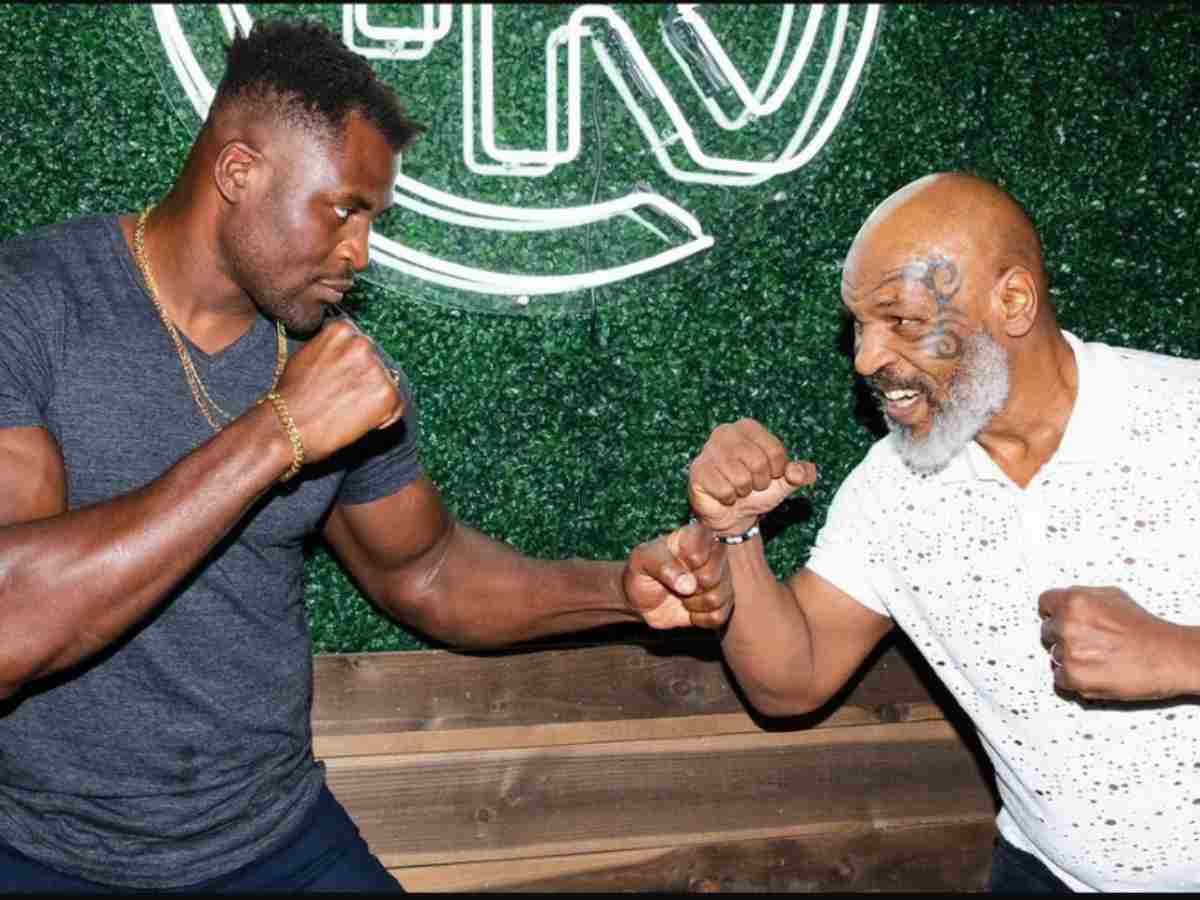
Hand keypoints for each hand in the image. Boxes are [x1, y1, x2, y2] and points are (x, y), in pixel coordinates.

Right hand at [270, 319, 404, 463]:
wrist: (285, 426)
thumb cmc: (291, 396)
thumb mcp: (308, 356)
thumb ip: (333, 350)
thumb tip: (349, 355)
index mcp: (343, 329)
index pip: (361, 346)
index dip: (351, 369)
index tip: (336, 383)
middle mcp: (363, 343)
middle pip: (377, 364)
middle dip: (364, 383)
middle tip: (340, 401)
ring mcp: (376, 367)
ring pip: (388, 385)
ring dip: (374, 401)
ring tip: (345, 412)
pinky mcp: (387, 393)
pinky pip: (396, 407)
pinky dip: (383, 419)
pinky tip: (357, 423)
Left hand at [623, 519, 731, 629]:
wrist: (642, 599)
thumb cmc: (642, 572)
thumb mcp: (641, 561)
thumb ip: (662, 566)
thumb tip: (689, 585)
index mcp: (695, 535)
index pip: (701, 549)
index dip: (686, 562)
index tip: (673, 561)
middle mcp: (714, 553)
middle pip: (712, 576)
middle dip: (687, 586)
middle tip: (676, 583)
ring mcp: (722, 578)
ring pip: (717, 598)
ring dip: (693, 603)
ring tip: (682, 595)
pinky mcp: (724, 601)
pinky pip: (718, 616)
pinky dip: (698, 617)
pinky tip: (690, 608)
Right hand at [688, 418, 817, 534]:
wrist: (732, 514)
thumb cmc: (757, 490)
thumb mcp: (784, 481)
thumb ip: (800, 473)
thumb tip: (799, 473)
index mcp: (748, 427)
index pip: (775, 450)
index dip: (777, 471)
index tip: (769, 476)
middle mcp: (725, 432)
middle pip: (758, 462)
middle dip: (760, 482)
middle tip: (752, 485)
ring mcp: (708, 451)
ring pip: (740, 478)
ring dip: (744, 491)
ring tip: (738, 489)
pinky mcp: (698, 471)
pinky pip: (724, 489)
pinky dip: (729, 498)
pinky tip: (724, 495)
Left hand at [1039, 585, 1188, 700]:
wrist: (1169, 657)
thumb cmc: (1147, 630)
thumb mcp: (1113, 597)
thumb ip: (1083, 599)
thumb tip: (1066, 604)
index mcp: (1075, 601)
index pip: (1044, 603)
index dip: (1053, 612)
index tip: (1056, 618)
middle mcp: (1068, 625)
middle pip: (1047, 631)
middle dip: (1063, 636)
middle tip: (1087, 641)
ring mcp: (1069, 652)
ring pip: (1054, 656)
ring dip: (1069, 658)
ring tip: (1097, 657)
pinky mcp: (1074, 677)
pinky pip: (1059, 679)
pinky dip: (1073, 679)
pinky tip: (1093, 672)